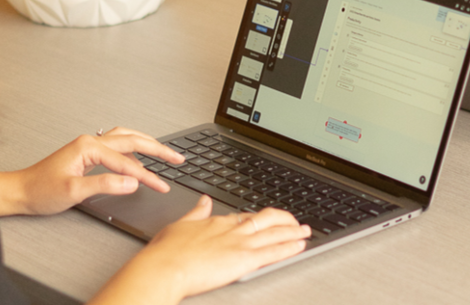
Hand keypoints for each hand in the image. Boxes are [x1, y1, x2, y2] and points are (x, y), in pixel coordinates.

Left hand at [0, 127, 184, 216]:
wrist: (19, 192)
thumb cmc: (40, 191)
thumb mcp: (73, 192)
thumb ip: (104, 185)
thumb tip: (132, 182)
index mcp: (88, 146)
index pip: (126, 162)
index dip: (147, 175)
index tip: (161, 186)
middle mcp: (90, 140)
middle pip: (133, 140)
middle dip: (158, 149)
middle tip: (178, 158)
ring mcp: (89, 145)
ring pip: (127, 138)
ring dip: (148, 144)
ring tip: (166, 153)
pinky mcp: (88, 153)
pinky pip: (118, 145)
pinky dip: (134, 149)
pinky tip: (140, 156)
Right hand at [91, 197, 310, 304]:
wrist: (163, 268)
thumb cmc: (165, 253)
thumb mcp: (180, 225)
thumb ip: (196, 213)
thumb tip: (204, 201)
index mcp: (217, 222)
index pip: (245, 217)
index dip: (260, 218)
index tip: (269, 219)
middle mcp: (232, 229)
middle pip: (265, 219)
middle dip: (284, 220)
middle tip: (296, 222)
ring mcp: (240, 243)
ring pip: (274, 233)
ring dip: (293, 232)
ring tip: (305, 231)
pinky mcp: (244, 259)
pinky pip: (273, 251)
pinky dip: (289, 247)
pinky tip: (300, 245)